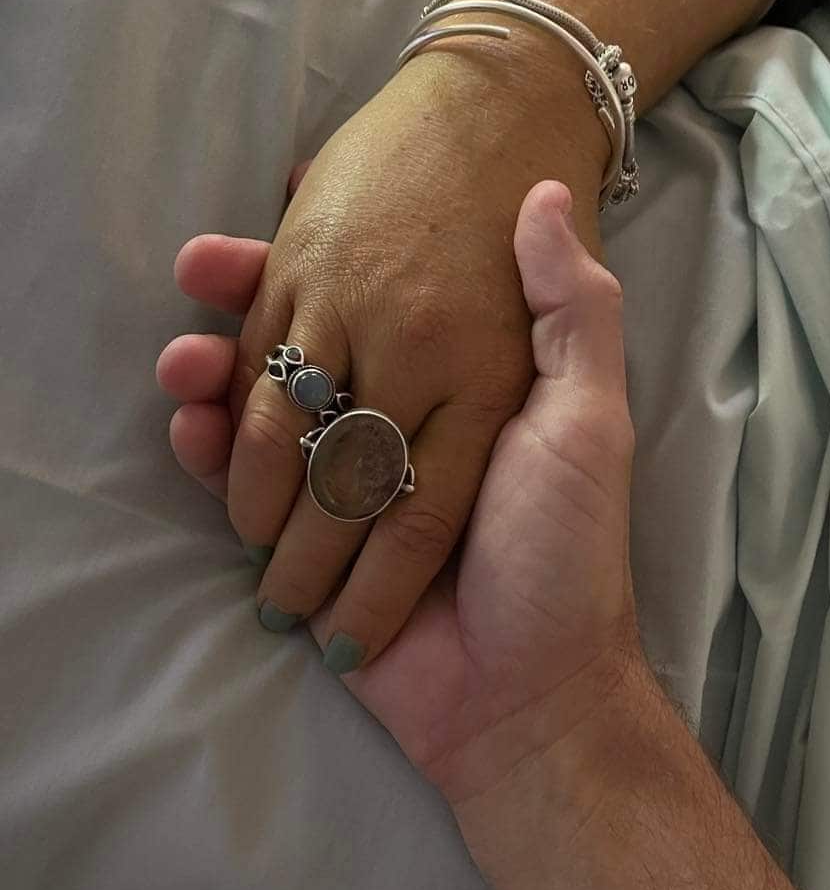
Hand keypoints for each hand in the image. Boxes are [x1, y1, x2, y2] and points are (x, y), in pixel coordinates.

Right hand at [159, 180, 648, 827]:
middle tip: (199, 267)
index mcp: (455, 391)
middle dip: (251, 309)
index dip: (328, 258)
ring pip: (263, 414)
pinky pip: (245, 491)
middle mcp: (397, 430)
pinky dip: (211, 456)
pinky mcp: (305, 550)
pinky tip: (185, 423)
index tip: (282, 203)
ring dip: (214, 377)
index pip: (377, 303)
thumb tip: (547, 197)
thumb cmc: (567, 548)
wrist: (533, 692)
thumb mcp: (589, 418)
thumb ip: (570, 313)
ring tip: (181, 357)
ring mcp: (344, 491)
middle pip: (308, 349)